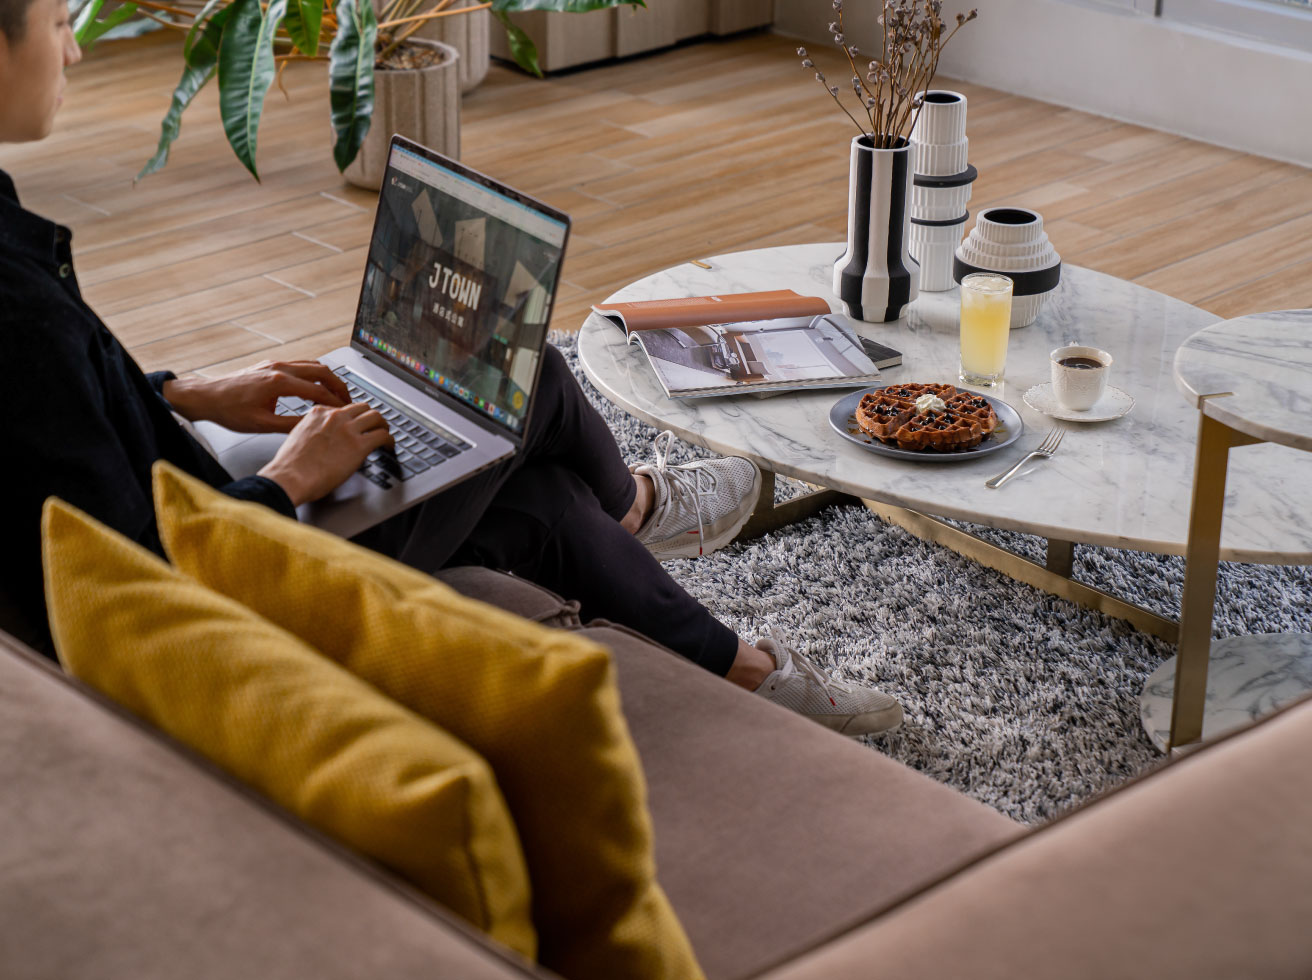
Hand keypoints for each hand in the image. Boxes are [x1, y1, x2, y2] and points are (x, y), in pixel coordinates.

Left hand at [162, 360, 350, 432]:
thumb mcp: (262, 425)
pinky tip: (315, 385)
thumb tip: (314, 425)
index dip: (335, 402)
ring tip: (336, 393)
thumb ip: (292, 424)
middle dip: (338, 386)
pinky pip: (300, 364)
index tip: (346, 411)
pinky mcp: (270, 364)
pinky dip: (314, 374)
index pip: (318, 390)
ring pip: (312, 365)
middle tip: (348, 401)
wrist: (206, 397)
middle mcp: (279, 368)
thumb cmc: (228, 411)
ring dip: (327, 378)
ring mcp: (274, 364)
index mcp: (278, 383)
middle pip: (321, 371)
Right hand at [257, 403, 392, 505]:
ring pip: (376, 417)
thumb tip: (325, 440)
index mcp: (318, 414)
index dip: (352, 418)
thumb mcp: (298, 437)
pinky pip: (383, 435)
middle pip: (362, 408)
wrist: (290, 477)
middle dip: (370, 417)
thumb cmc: (290, 466)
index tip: (356, 425)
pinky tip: (389, 446)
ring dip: (383, 425)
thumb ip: (313, 432)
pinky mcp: (359, 445)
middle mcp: (334, 417)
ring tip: (385, 434)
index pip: (342, 408)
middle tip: (375, 426)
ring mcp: (348, 429)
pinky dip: (390, 440)